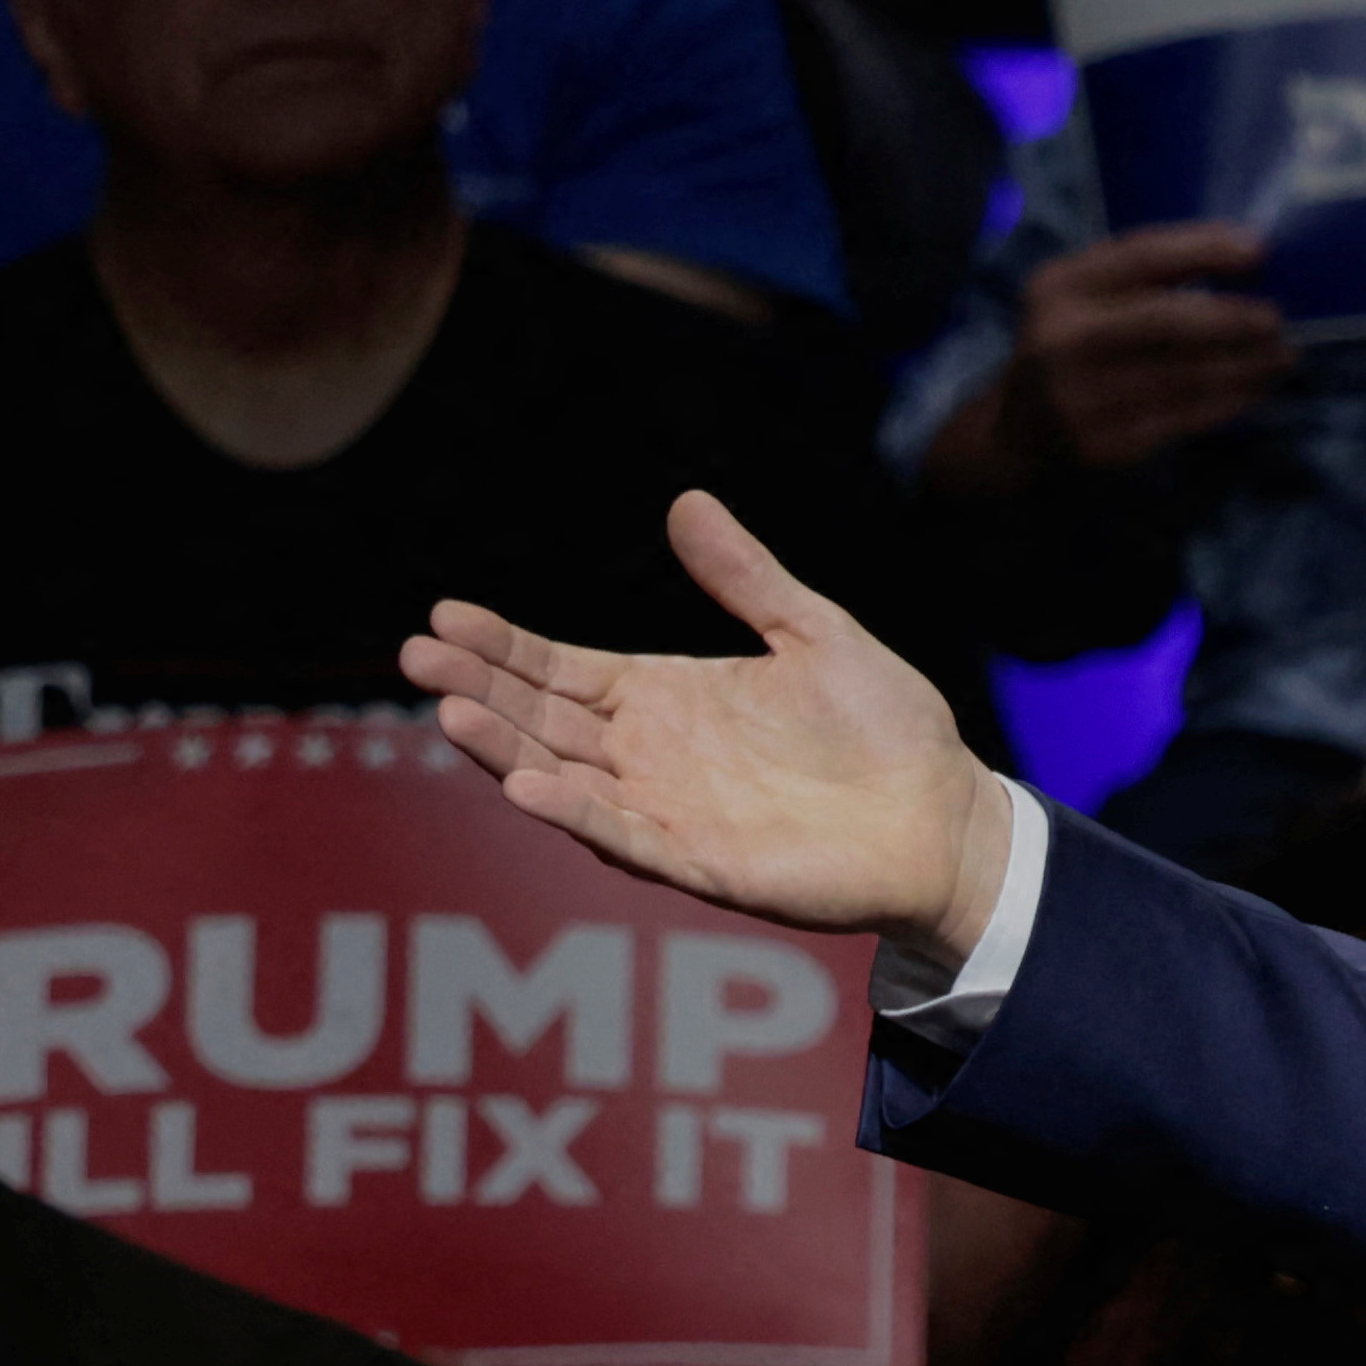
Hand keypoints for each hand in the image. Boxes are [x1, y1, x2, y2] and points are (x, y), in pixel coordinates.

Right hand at [407, 491, 1007, 960]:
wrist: (949, 812)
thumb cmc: (885, 728)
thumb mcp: (813, 632)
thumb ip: (746, 578)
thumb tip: (686, 502)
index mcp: (668, 699)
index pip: (562, 670)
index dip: (504, 645)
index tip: (444, 613)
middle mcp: (652, 758)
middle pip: (544, 720)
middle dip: (479, 688)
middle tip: (416, 652)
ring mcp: (670, 812)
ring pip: (565, 779)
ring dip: (507, 749)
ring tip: (450, 710)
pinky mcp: (704, 863)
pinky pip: (626, 839)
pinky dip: (577, 816)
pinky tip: (529, 787)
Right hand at [983, 226, 1294, 480]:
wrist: (1016, 429)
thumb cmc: (1071, 342)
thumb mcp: (1084, 294)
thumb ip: (1145, 272)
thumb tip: (1245, 253)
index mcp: (1058, 286)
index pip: (1138, 256)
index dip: (1202, 249)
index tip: (1258, 249)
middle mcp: (1063, 340)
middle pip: (1164, 321)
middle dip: (1231, 317)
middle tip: (1276, 317)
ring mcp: (1082, 398)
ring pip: (1184, 376)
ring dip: (1244, 364)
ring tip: (1283, 352)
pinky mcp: (1107, 444)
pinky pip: (1185, 419)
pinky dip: (1230, 400)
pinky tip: (1256, 386)